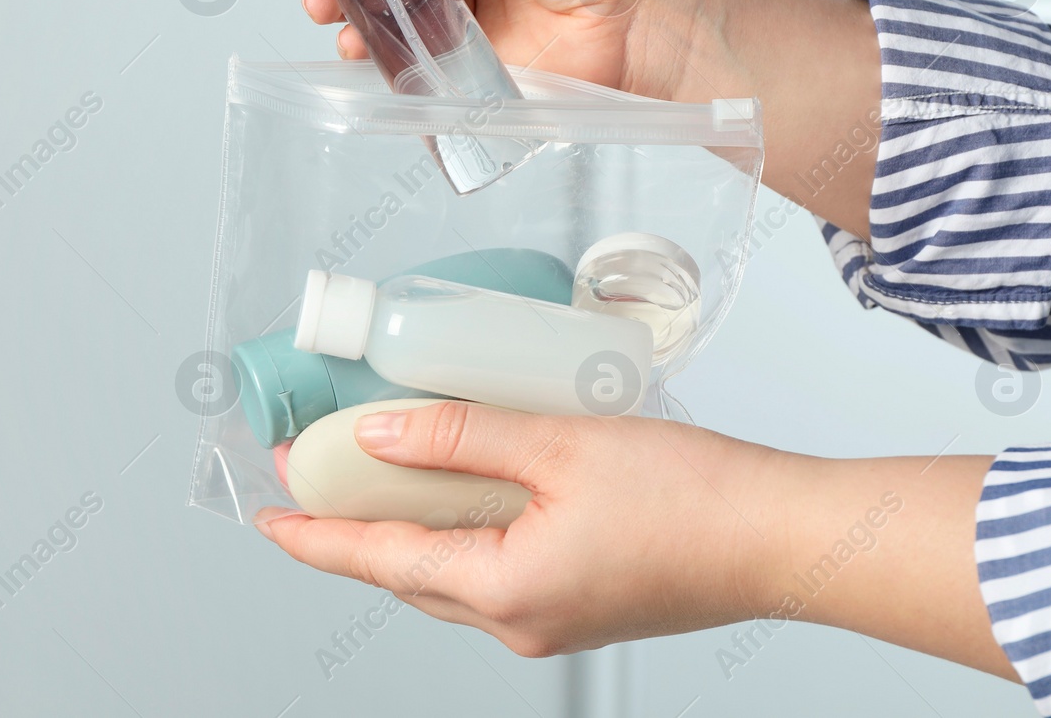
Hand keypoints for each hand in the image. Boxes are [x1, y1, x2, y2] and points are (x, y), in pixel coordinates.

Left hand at [255, 400, 1013, 677]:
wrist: (783, 538)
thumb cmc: (694, 498)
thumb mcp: (560, 445)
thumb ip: (460, 436)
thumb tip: (378, 431)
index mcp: (502, 590)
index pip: (376, 560)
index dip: (315, 533)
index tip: (267, 512)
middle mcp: (518, 620)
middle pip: (406, 571)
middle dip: (354, 526)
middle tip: (318, 472)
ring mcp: (550, 618)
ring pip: (449, 571)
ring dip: (409, 525)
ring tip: (381, 465)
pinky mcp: (580, 601)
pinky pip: (493, 568)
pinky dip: (462, 527)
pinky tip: (468, 479)